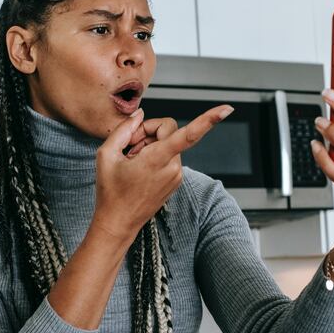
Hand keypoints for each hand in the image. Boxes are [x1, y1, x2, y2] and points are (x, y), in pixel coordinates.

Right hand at [92, 104, 233, 239]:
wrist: (118, 222)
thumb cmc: (110, 191)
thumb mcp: (106, 155)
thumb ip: (124, 129)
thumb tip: (140, 115)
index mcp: (158, 160)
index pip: (189, 135)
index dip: (209, 119)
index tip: (227, 109)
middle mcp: (173, 168)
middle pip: (169, 130)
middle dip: (148, 131)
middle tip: (129, 145)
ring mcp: (177, 175)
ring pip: (169, 143)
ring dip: (150, 144)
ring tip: (132, 160)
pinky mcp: (176, 180)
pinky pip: (170, 155)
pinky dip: (156, 155)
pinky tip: (140, 168)